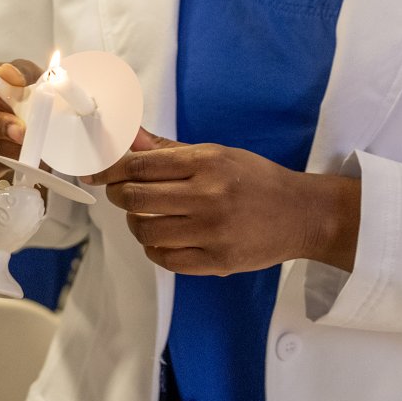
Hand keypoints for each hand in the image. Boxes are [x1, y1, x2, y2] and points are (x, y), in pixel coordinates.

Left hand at [90, 130, 360, 275]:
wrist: (302, 215)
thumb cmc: (255, 179)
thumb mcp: (215, 153)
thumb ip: (168, 149)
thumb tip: (127, 138)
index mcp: (207, 163)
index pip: (140, 165)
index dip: (111, 168)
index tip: (99, 171)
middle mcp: (208, 196)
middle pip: (135, 197)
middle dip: (118, 194)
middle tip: (120, 192)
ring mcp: (212, 232)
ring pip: (145, 230)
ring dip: (134, 223)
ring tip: (143, 215)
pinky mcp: (218, 261)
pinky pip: (164, 259)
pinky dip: (153, 248)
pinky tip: (162, 237)